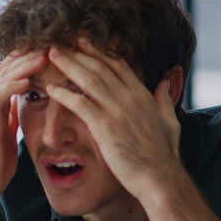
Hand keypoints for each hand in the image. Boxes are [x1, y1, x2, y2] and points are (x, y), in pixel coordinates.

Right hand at [0, 50, 47, 205]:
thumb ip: (12, 117)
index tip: (50, 50)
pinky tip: (27, 81)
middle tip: (49, 42)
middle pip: (6, 68)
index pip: (11, 72)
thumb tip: (22, 105)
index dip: (27, 59)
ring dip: (23, 65)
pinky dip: (12, 87)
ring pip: (2, 78)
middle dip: (27, 54)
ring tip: (42, 54)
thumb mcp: (8, 134)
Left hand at [45, 40, 182, 199]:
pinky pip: (80, 104)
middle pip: (100, 67)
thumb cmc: (164, 155)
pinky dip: (64, 94)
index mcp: (143, 94)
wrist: (159, 178)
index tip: (84, 42)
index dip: (99, 52)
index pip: (118, 65)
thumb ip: (164, 100)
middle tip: (60, 42)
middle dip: (78, 53)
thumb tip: (165, 82)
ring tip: (51, 54)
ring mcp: (117, 110)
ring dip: (68, 65)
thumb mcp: (170, 122)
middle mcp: (130, 97)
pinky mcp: (104, 126)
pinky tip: (50, 89)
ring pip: (88, 79)